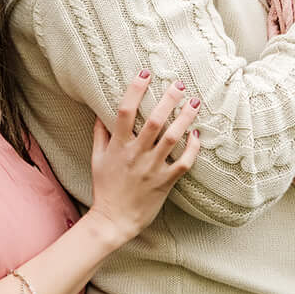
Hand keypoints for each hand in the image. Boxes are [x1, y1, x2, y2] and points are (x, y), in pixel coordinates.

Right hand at [87, 72, 200, 234]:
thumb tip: (100, 113)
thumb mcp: (96, 159)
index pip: (125, 112)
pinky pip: (183, 163)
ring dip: (185, 119)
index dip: (135, 90)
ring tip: (194, 103)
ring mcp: (151, 168)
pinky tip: (198, 135)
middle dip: (168, 99)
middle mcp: (135, 154)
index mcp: (118, 146)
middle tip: (180, 84)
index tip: (145, 73)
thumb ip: (100, 135)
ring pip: (172, 138)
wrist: (113, 220)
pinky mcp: (164, 182)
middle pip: (154, 121)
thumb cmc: (105, 188)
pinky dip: (193, 149)